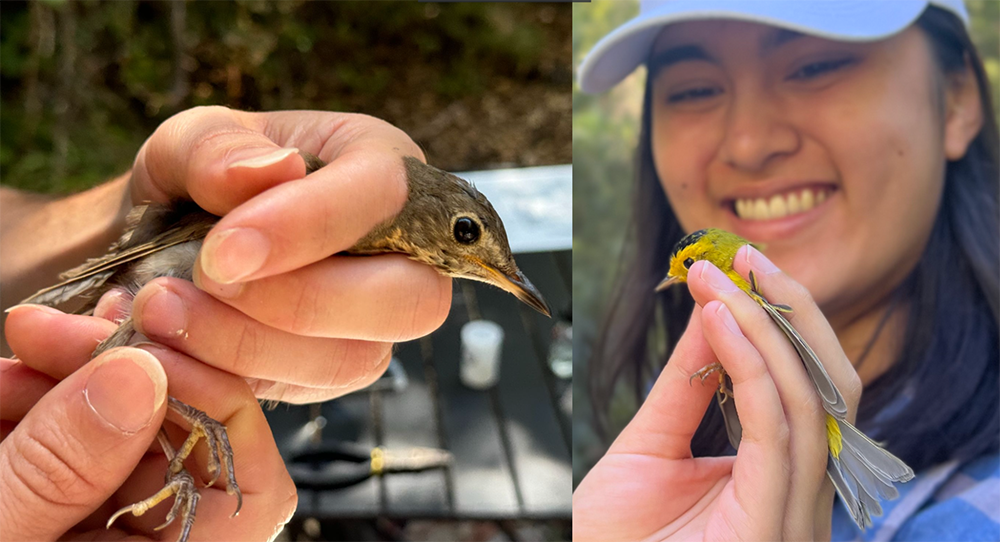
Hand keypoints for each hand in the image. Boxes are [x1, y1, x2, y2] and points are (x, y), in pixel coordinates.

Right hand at [1, 305, 296, 540]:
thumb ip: (55, 472)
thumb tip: (135, 378)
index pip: (249, 493)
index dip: (219, 412)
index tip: (151, 355)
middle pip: (177, 444)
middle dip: (118, 375)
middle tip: (48, 333)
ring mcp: (94, 535)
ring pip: (119, 433)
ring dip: (63, 382)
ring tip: (7, 362)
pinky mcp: (53, 514)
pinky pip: (67, 447)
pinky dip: (31, 407)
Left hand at [122, 106, 451, 402]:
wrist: (164, 245)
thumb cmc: (197, 181)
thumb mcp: (186, 139)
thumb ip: (218, 144)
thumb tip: (273, 168)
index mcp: (382, 167)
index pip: (386, 193)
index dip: (312, 224)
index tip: (224, 253)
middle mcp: (402, 253)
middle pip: (409, 299)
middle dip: (301, 302)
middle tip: (205, 284)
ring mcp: (375, 324)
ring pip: (353, 358)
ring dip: (251, 345)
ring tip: (163, 311)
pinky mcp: (335, 375)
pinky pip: (304, 392)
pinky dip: (230, 377)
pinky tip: (175, 347)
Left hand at [573, 245, 860, 541]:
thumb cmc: (619, 541)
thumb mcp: (648, 447)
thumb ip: (686, 388)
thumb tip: (713, 315)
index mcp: (778, 476)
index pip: (805, 387)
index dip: (779, 322)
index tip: (736, 268)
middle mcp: (799, 491)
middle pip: (829, 386)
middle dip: (792, 313)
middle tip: (745, 258)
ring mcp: (794, 511)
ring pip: (813, 402)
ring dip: (768, 328)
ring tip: (723, 281)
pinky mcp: (775, 524)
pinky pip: (779, 431)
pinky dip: (754, 368)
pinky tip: (723, 323)